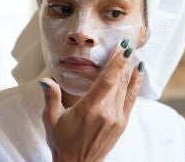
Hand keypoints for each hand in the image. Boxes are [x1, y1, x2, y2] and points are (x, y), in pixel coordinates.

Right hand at [38, 40, 143, 161]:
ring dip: (131, 70)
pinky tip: (139, 71)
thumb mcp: (51, 120)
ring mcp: (117, 119)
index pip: (107, 81)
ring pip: (126, 89)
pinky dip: (136, 84)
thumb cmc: (61, 142)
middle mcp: (106, 113)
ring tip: (134, 53)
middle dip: (124, 61)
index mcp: (89, 109)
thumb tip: (45, 80)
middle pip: (119, 81)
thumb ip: (51, 98)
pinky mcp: (123, 123)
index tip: (122, 48)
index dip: (117, 63)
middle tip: (127, 43)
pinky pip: (132, 99)